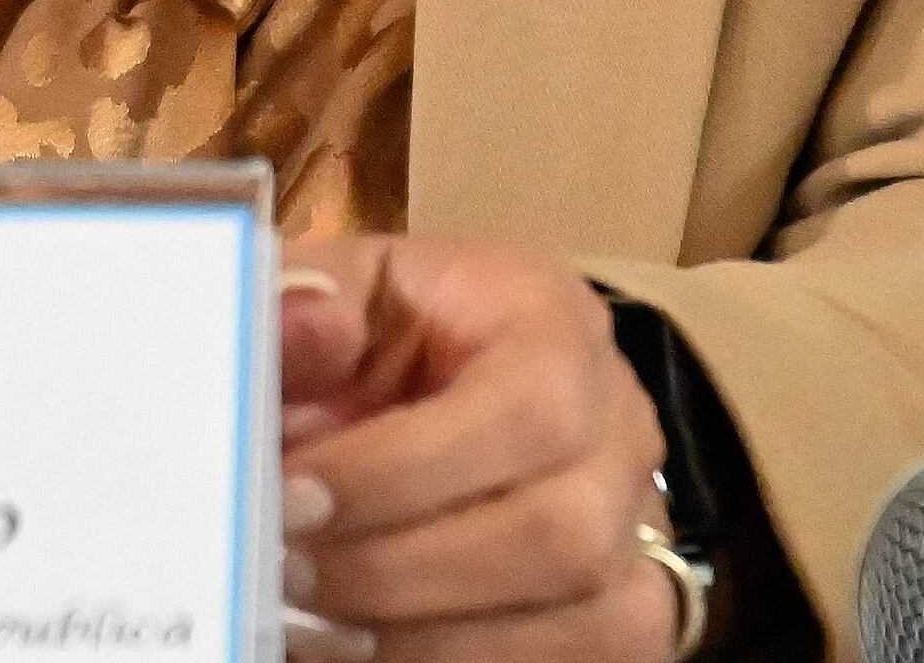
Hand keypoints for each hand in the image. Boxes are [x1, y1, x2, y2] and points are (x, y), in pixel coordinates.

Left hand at [279, 240, 673, 662]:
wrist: (443, 402)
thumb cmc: (392, 344)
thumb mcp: (345, 296)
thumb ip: (310, 297)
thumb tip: (310, 322)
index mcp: (557, 326)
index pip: (524, 407)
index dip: (404, 469)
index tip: (290, 499)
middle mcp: (620, 428)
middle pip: (561, 531)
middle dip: (403, 571)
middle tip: (286, 574)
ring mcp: (637, 527)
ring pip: (586, 621)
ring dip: (431, 641)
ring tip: (315, 623)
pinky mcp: (630, 608)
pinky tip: (370, 653)